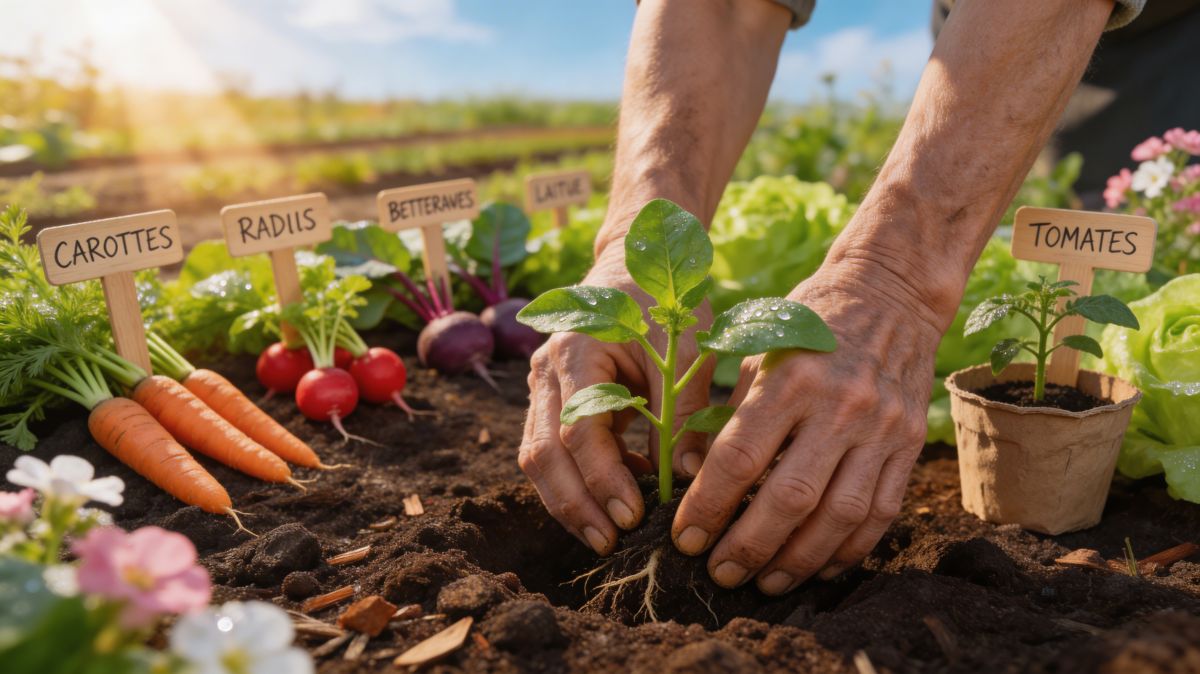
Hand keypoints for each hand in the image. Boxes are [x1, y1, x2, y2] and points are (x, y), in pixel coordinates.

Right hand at [519, 246, 714, 554]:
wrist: (630, 264)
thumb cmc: (662, 301)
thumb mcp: (684, 346)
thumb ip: (684, 410)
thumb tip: (687, 478)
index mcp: (577, 349)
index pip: (579, 429)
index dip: (603, 477)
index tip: (634, 514)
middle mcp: (546, 370)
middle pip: (543, 453)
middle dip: (575, 504)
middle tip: (611, 542)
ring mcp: (541, 387)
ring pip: (537, 458)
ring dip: (567, 502)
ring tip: (606, 536)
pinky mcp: (549, 402)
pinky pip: (550, 451)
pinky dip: (576, 482)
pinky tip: (615, 499)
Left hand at [671, 258, 942, 593]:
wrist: (890, 293)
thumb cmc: (808, 320)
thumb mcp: (759, 349)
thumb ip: (732, 412)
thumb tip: (695, 478)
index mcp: (791, 378)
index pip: (740, 459)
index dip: (708, 507)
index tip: (685, 538)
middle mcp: (840, 406)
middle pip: (790, 498)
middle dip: (748, 547)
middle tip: (719, 574)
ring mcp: (882, 428)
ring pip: (839, 517)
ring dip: (798, 560)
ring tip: (764, 583)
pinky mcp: (911, 445)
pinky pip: (881, 513)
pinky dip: (849, 550)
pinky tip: (818, 569)